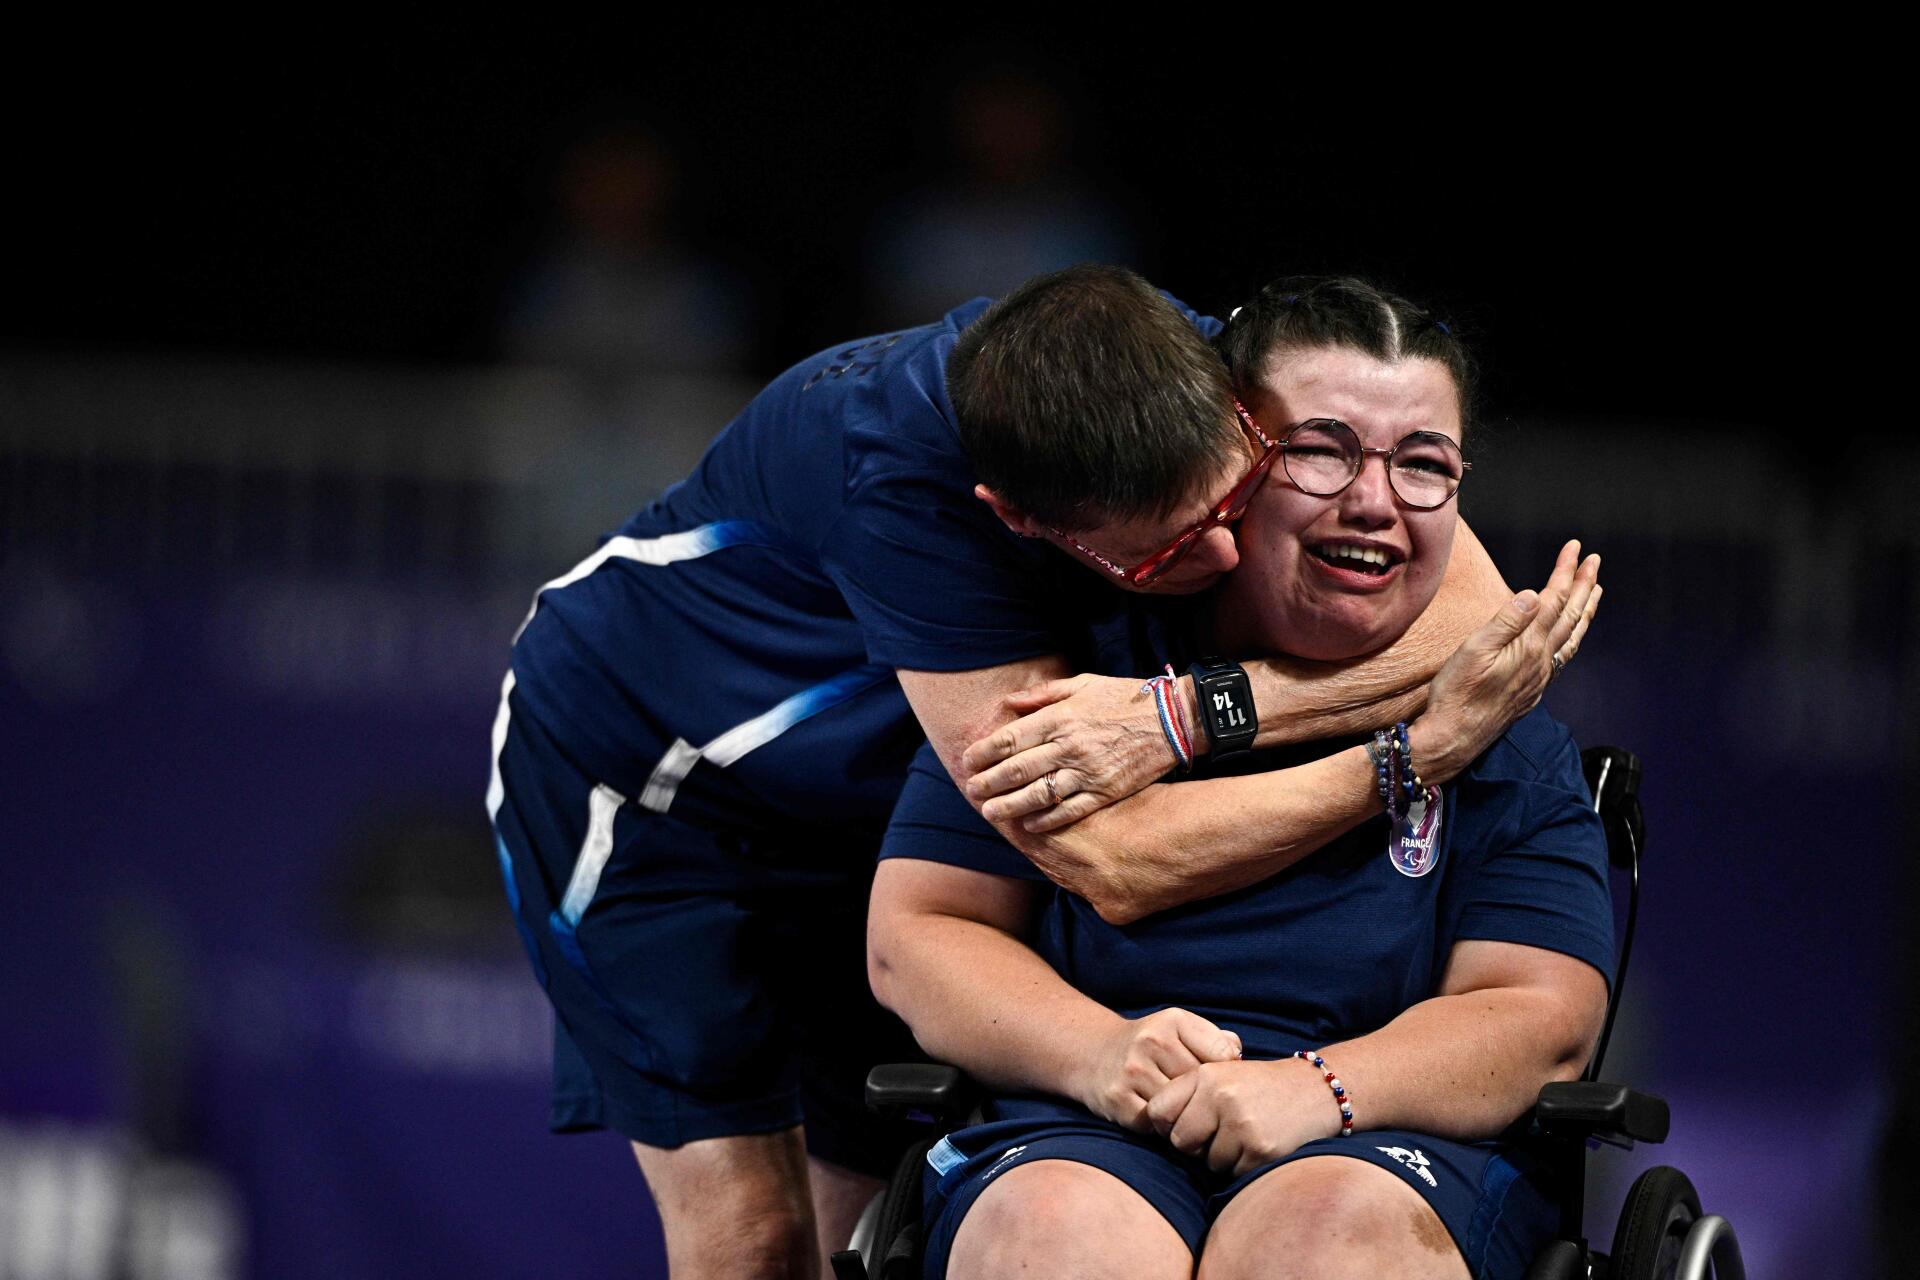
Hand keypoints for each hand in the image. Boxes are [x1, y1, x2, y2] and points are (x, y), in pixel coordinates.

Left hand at [961, 673, 1184, 832]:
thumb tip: (1008, 703)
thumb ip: (1042, 694)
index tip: (968, 762)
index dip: (983, 753)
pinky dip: (1046, 820)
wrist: (1172, 719)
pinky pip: (1070, 810)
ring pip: (1039, 794)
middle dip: (988, 783)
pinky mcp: (1106, 791)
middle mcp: (1070, 745)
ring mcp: (1088, 771)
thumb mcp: (1083, 683)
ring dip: (1009, 806)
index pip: (1009, 739)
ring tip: (990, 813)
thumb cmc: (1123, 697)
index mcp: (1060, 717)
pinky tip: (1029, 824)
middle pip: (1017, 770)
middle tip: (971, 792)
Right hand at [1072, 1008, 1242, 1133]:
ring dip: (1187, 1116)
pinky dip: (1164, 1128)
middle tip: (1206, 1106)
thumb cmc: (1149, 1046)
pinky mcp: (1118, 1099)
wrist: (1092, 1053)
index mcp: (1173, 1021)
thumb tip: (1239, 1059)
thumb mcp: (1179, 1030)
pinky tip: (1165, 1121)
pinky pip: (1156, 1125)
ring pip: (1181, 1107)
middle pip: (1201, 1084)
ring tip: (1187, 1114)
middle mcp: (1151, 1041)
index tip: (1221, 1082)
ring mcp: (1132, 1071)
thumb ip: (1215, 1039)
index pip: (1222, 1055)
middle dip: (1207, 1098)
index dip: (1226, 1074)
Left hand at [1145, 1057, 1340, 1175]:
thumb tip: (1153, 1126)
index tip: (1182, 1125)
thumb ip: (1186, 1093)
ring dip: (1223, 1156)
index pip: (1159, 1111)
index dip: (1167, 1124)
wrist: (1314, 1090)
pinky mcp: (1260, 1149)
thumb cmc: (1258, 1086)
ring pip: (1209, 1161)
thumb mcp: (1221, 1073)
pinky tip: (1259, 1144)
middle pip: (1180, 1142)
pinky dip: (1243, 1165)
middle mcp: (1220, 1097)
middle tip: (1219, 1133)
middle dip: (1195, 1145)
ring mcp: (1241, 1124)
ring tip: (1245, 1133)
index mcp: (1205, 1075)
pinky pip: (1234, 1172)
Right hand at [1410, 539, 1600, 783]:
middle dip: (1583, 585)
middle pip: (1570, 616)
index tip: (1575, 548)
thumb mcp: (1474, 650)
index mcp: (1528, 646)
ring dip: (1585, 611)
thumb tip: (1535, 593)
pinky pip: (1563, 656)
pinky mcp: (1531, 691)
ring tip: (1595, 592)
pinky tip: (1568, 636)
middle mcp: (1541, 661)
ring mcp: (1539, 678)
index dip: (1566, 572)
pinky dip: (1572, 637)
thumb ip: (1506, 621)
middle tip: (1594, 560)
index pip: (1554, 600)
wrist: (1454, 738)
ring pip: (1571, 638)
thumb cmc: (1456, 693)